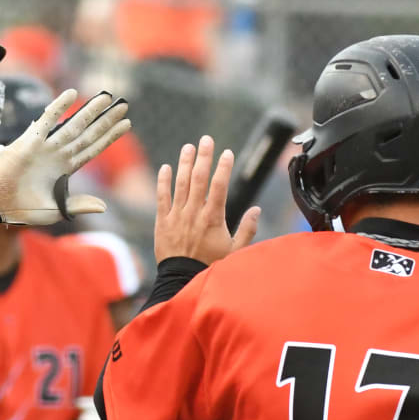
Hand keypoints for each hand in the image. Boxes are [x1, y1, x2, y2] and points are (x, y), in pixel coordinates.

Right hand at [0, 89, 130, 224]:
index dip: (109, 136)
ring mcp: (46, 147)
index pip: (93, 148)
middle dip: (106, 120)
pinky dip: (59, 107)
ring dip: (90, 111)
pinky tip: (72, 95)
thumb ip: (78, 205)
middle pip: (88, 133)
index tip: (126, 124)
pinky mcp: (30, 142)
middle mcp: (58, 154)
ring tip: (107, 97)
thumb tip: (104, 207)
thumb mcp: (55, 210)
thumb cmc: (22, 208)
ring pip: (73, 124)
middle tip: (124, 104)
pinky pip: (47, 121)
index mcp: (65, 169)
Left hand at [153, 135, 260, 263]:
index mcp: (213, 218)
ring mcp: (176, 216)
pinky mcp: (162, 222)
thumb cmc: (210, 266)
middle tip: (207, 139)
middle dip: (204, 157)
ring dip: (185, 164)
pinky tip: (166, 168)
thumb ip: (247, 230)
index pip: (219, 186)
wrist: (181, 280)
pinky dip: (163, 182)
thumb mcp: (234, 252)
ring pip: (180, 184)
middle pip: (199, 179)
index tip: (227, 153)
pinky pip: (162, 198)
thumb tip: (256, 210)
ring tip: (188, 147)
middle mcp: (194, 213)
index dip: (223, 167)